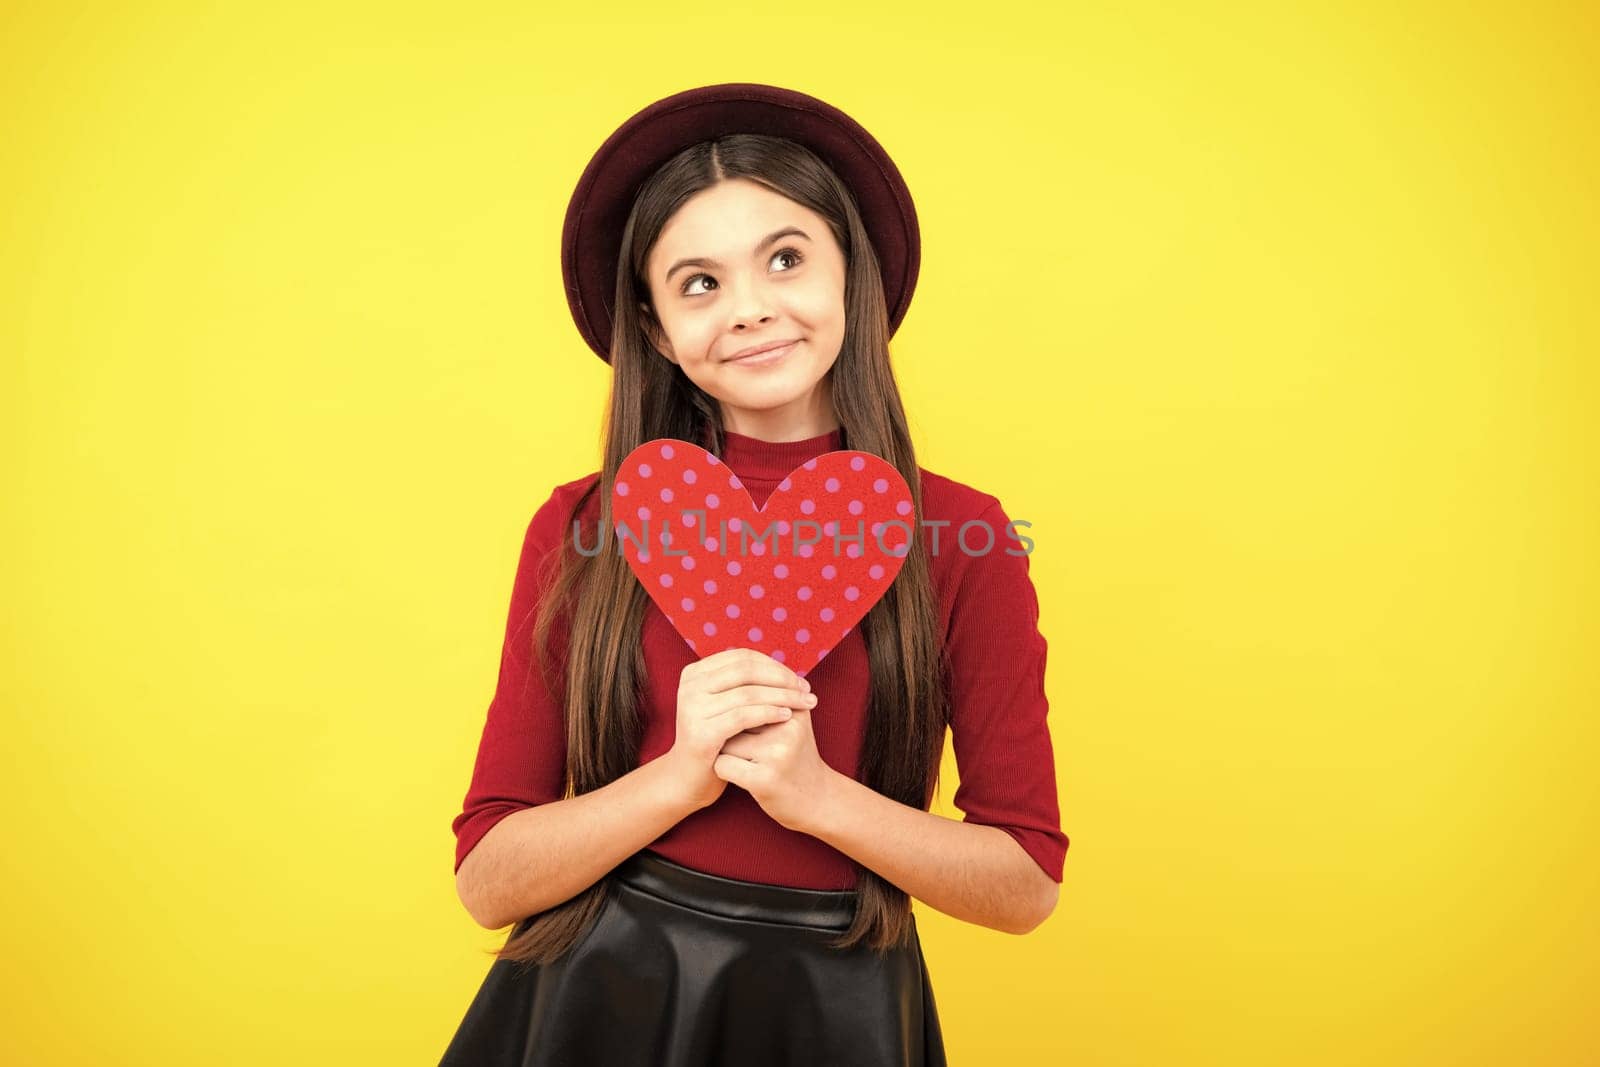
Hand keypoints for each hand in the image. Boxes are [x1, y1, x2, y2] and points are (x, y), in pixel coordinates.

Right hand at [665, 647, 817, 811]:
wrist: (690, 779)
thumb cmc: (717, 739)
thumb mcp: (726, 705)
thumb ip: (746, 684)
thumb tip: (787, 670)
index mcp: (695, 673)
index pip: (743, 657)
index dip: (775, 666)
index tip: (799, 680)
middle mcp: (689, 686)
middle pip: (746, 671)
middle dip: (781, 679)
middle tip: (806, 690)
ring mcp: (692, 709)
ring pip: (748, 693)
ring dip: (782, 696)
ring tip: (804, 703)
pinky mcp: (701, 733)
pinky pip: (743, 716)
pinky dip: (768, 713)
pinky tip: (787, 716)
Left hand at [713, 693, 835, 834]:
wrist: (818, 800)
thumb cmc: (796, 756)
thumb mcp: (793, 721)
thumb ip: (769, 696)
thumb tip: (728, 675)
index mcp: (796, 708)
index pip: (748, 693)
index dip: (737, 710)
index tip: (743, 727)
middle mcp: (789, 727)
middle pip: (735, 715)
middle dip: (730, 729)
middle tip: (739, 743)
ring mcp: (777, 754)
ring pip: (725, 740)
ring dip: (724, 750)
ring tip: (743, 760)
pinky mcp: (764, 779)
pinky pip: (722, 764)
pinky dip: (721, 770)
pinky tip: (737, 775)